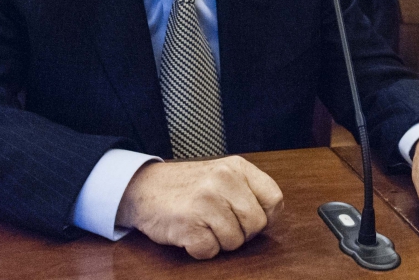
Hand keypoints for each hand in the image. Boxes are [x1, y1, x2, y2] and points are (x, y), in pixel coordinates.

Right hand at [116, 156, 283, 259]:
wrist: (144, 187)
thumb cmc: (189, 186)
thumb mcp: (222, 174)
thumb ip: (247, 190)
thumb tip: (271, 217)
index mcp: (237, 167)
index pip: (274, 199)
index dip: (266, 216)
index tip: (249, 219)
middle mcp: (223, 180)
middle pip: (257, 224)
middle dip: (242, 233)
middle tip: (221, 224)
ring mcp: (205, 201)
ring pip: (235, 241)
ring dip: (219, 241)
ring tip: (203, 225)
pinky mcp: (188, 223)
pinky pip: (210, 251)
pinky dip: (200, 249)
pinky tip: (190, 232)